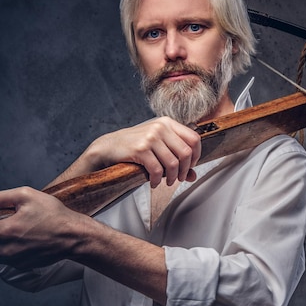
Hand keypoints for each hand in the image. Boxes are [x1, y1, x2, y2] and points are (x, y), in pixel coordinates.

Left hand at [0, 186, 85, 268]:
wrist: (74, 236)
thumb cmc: (54, 215)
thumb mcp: (28, 194)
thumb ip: (2, 197)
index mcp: (5, 231)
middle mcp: (6, 250)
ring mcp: (15, 260)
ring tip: (12, 234)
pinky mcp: (24, 266)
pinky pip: (7, 261)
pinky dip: (10, 251)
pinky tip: (25, 240)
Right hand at [85, 117, 201, 186]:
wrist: (109, 146)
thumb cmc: (136, 146)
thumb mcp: (158, 147)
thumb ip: (177, 158)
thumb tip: (193, 176)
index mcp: (168, 123)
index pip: (194, 139)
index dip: (196, 156)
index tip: (189, 166)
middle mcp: (161, 127)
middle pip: (186, 152)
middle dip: (184, 170)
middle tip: (178, 178)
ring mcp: (150, 137)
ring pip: (173, 163)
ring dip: (171, 177)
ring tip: (166, 182)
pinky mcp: (140, 149)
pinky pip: (157, 170)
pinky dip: (158, 180)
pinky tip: (154, 182)